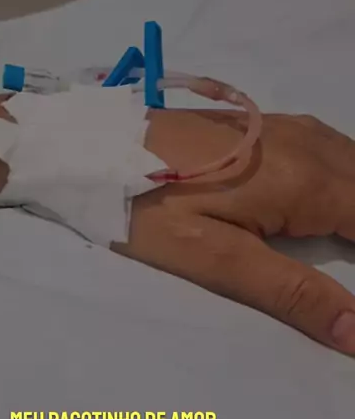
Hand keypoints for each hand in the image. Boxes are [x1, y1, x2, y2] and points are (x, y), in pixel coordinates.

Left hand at [113, 110, 354, 355]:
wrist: (91, 146)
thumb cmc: (147, 207)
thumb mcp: (215, 260)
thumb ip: (291, 293)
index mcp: (308, 182)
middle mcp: (311, 146)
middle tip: (345, 274)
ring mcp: (289, 128)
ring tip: (345, 248)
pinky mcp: (267, 125)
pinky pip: (334, 149)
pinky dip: (349, 179)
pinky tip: (339, 201)